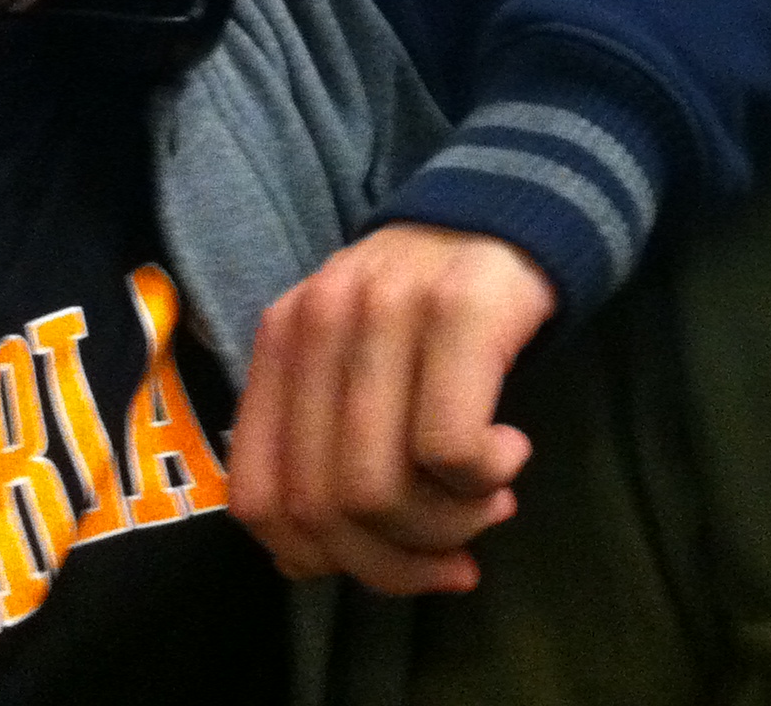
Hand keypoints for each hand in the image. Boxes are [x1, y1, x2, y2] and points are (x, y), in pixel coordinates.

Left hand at [230, 222, 557, 594]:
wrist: (514, 205)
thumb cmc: (432, 306)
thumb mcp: (356, 359)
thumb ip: (325, 440)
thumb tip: (315, 560)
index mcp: (280, 340)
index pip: (257, 496)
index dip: (314, 558)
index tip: (384, 566)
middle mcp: (319, 322)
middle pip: (325, 506)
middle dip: (395, 562)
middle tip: (454, 557)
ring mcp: (385, 312)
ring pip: (383, 489)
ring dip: (447, 527)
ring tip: (490, 504)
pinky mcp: (459, 311)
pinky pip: (449, 449)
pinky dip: (484, 479)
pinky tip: (510, 454)